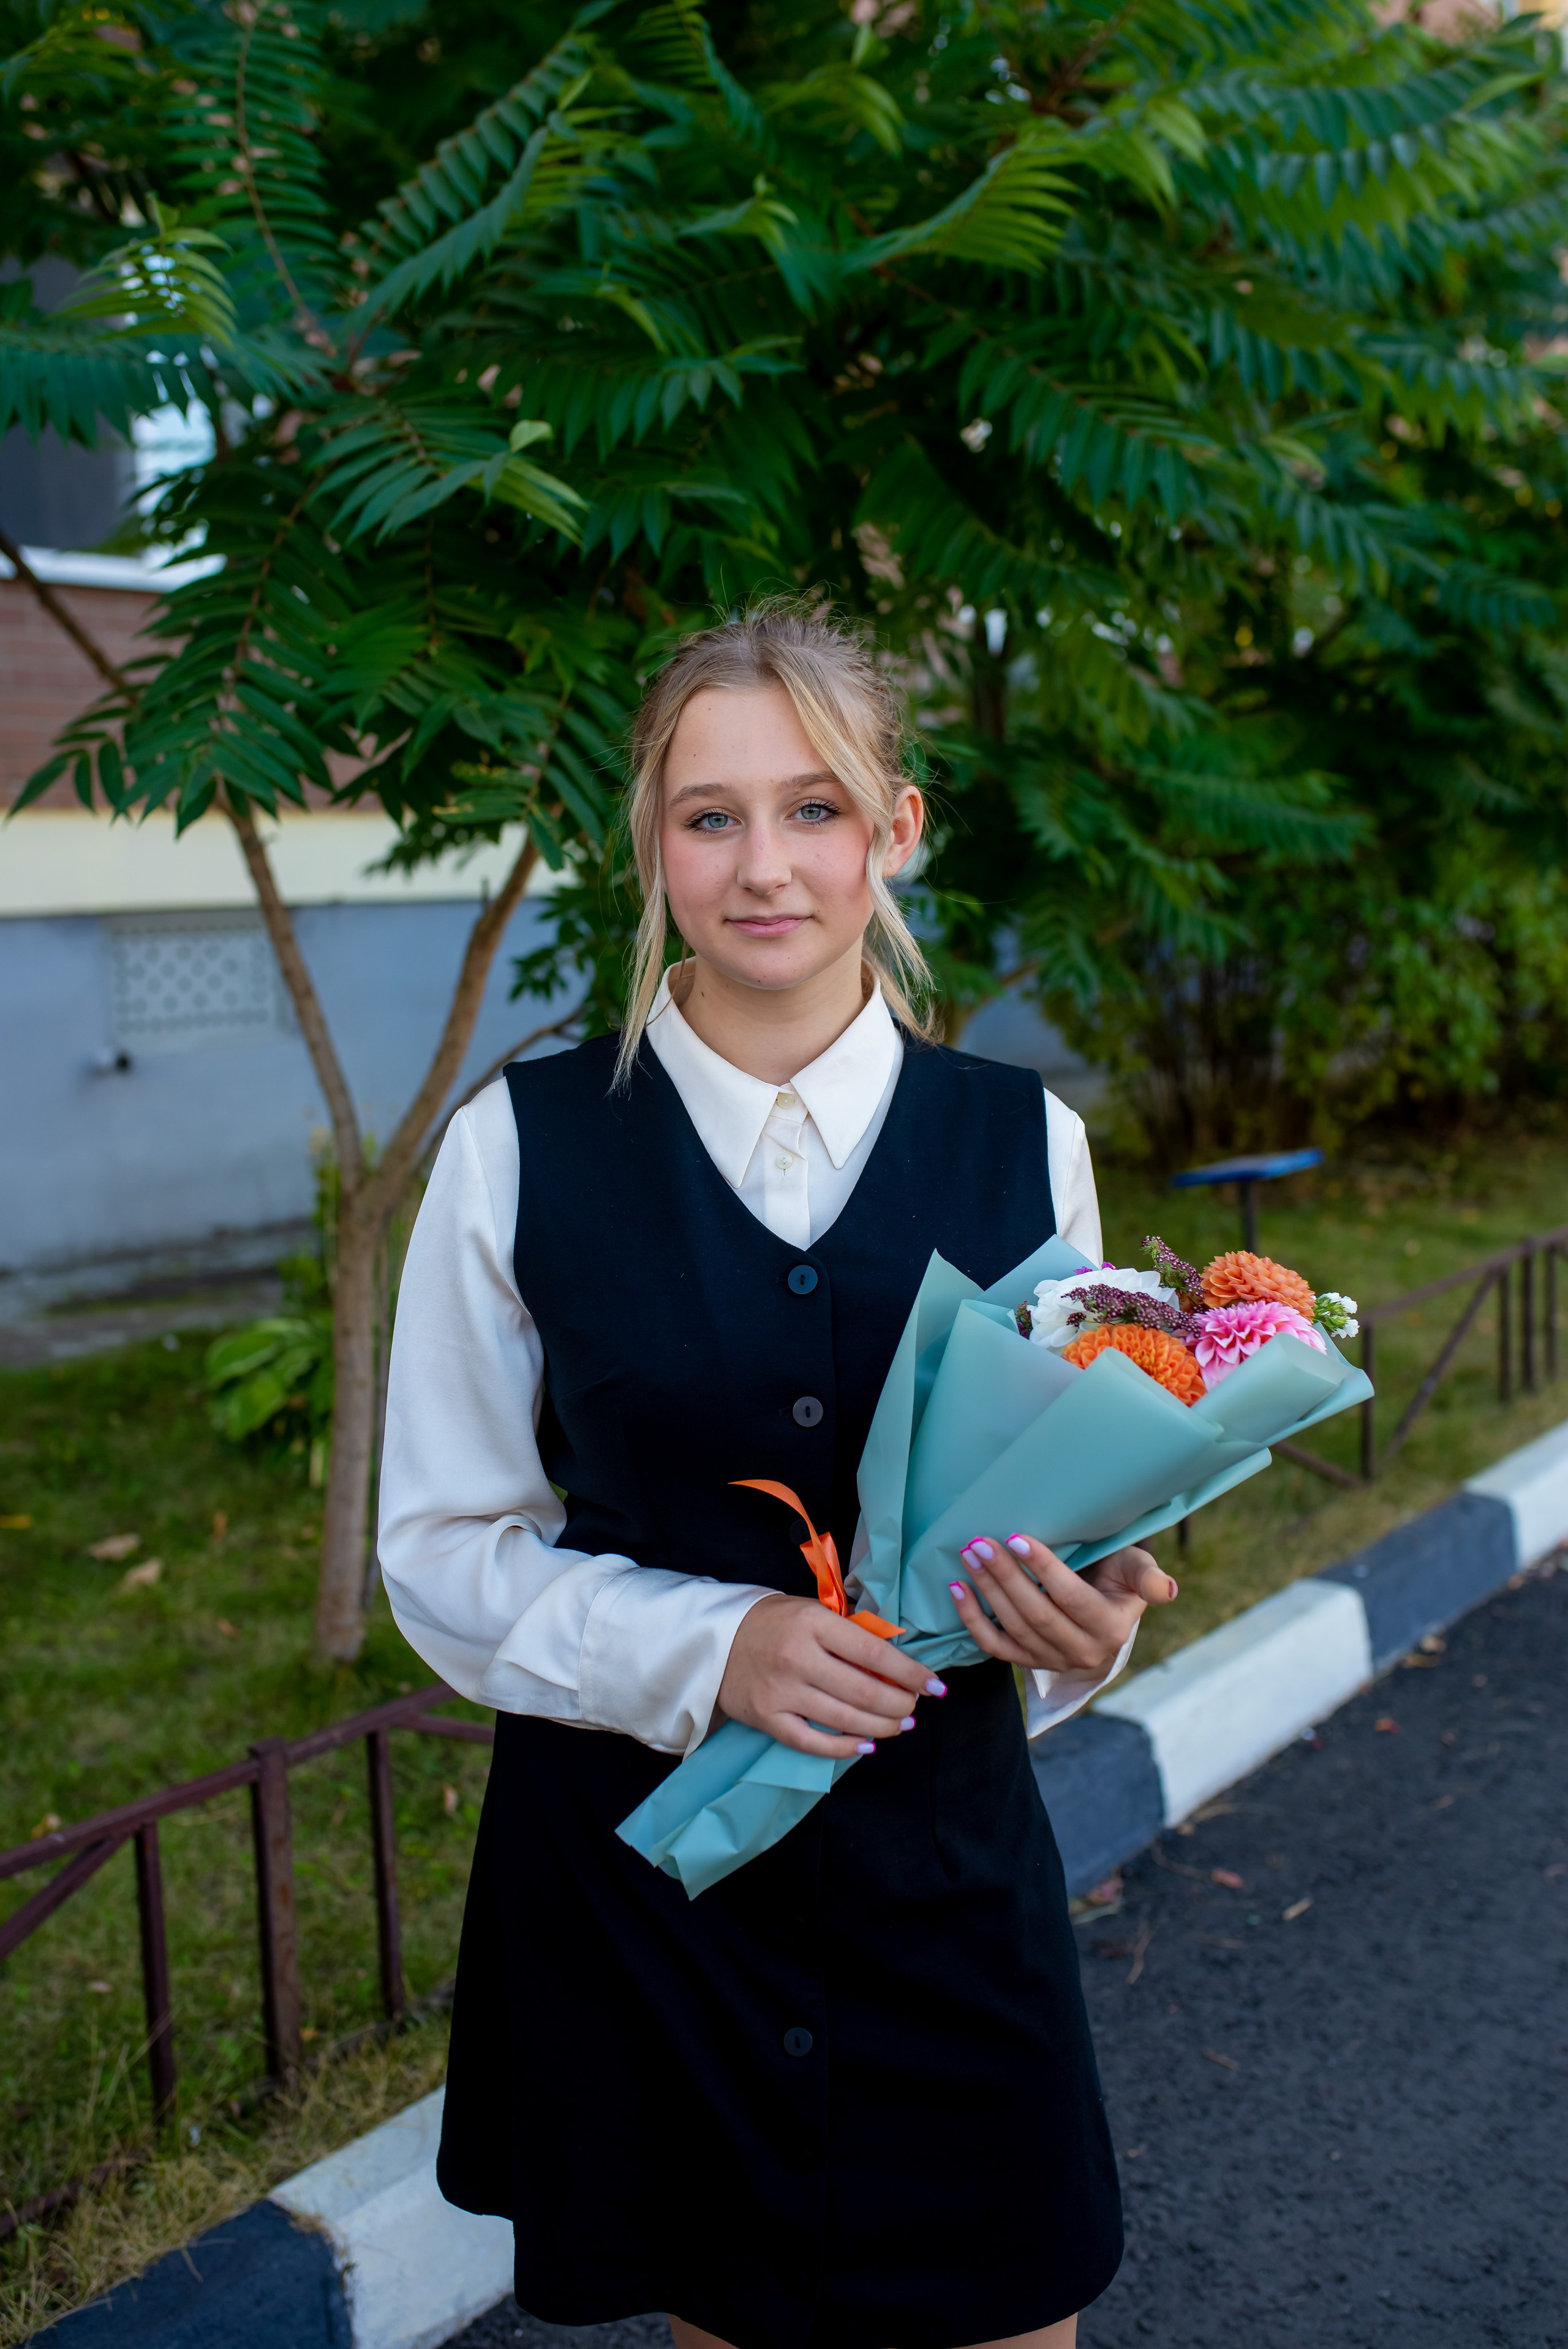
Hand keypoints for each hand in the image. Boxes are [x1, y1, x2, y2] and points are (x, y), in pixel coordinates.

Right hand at [718, 1593, 943, 1759]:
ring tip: (900, 1724)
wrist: (716, 1640)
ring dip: (881, 1727)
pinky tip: (866, 1745)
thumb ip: (851, 1632)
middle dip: (900, 1704)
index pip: (873, 1652)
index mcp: (813, 1623)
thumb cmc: (775, 1622)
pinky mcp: (767, 1718)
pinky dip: (844, 1748)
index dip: (910, 1673)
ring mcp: (781, 1691)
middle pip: (864, 1691)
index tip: (934, 1685)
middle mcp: (798, 1657)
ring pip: (844, 1719)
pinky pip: (812, 1742)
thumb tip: (897, 1656)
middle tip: (914, 1707)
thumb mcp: (814, 1611)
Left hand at [950, 1533, 1176, 1678]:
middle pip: (1037, 1614)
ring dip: (987, 1591)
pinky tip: (957, 1590)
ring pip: (1014, 1628)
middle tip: (980, 1543)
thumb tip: (1167, 1590)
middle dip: (1005, 1577)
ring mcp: (1052, 1661)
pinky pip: (995, 1646)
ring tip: (969, 1555)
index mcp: (1111, 1628)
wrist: (1102, 1610)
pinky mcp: (1028, 1662)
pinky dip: (973, 1620)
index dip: (1044, 1570)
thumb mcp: (1136, 1570)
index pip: (1072, 1598)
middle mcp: (1083, 1652)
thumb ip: (1147, 1578)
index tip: (1017, 1538)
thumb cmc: (1117, 1577)